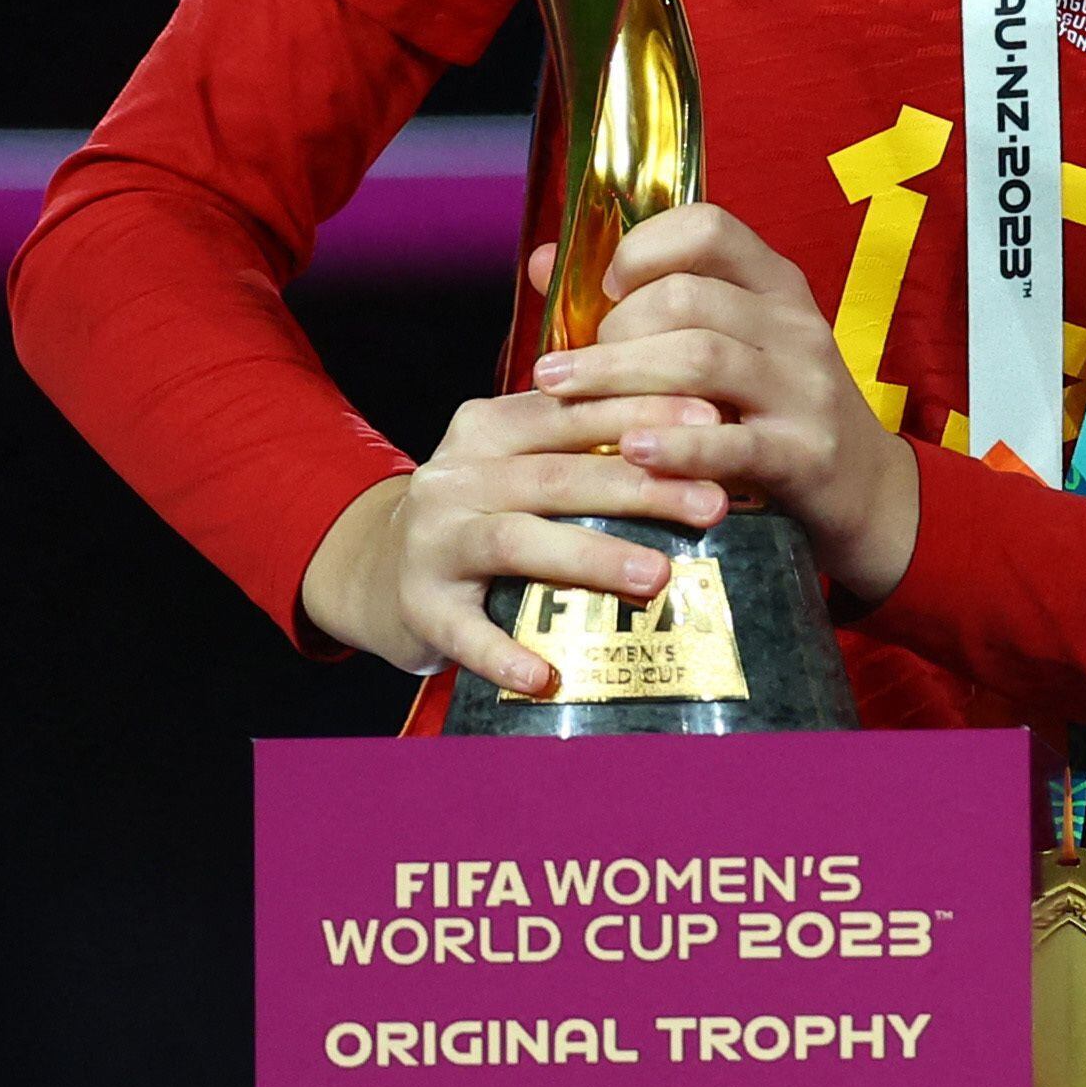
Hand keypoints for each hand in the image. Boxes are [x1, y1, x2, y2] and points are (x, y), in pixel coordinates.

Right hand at [296, 378, 733, 695]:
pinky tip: (548, 677)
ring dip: (590, 557)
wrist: (374, 570)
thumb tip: (699, 439)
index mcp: (487, 427)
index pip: (572, 409)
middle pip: (558, 474)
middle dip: (641, 486)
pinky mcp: (419, 606)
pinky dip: (505, 655)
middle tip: (711, 504)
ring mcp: (432, 540)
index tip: (710, 419)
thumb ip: (581, 446)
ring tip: (656, 577)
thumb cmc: (478, 513)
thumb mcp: (515, 463)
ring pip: (517, 540)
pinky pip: (465, 632)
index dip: (642, 411)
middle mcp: (455, 475)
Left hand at [530, 203, 922, 603]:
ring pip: (702, 359)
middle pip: (689, 298)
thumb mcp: (728, 344)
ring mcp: (805, 388)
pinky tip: (632, 451)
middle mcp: (794, 324)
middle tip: (563, 369)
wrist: (865, 492)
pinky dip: (676, 445)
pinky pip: (733, 442)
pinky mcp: (806, 453)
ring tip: (564, 399)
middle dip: (612, 330)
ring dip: (620, 378)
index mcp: (775, 284)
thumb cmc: (772, 410)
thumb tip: (543, 262)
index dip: (643, 248)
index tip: (604, 291)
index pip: (709, 227)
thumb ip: (643, 302)